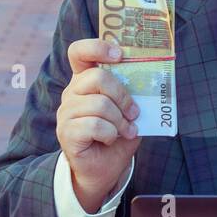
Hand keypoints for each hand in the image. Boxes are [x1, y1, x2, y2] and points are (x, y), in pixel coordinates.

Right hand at [57, 38, 141, 211]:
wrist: (103, 169)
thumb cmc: (116, 136)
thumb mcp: (129, 112)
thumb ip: (133, 96)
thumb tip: (150, 83)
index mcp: (85, 81)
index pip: (79, 52)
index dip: (97, 47)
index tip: (120, 55)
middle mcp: (71, 93)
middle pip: (96, 78)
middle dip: (123, 96)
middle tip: (134, 112)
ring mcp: (66, 113)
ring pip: (98, 104)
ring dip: (119, 120)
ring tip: (126, 130)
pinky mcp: (66, 132)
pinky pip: (94, 125)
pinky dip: (110, 133)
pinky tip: (110, 140)